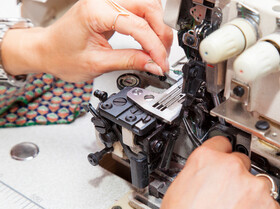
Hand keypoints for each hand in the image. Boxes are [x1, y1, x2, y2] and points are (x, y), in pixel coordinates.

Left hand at [2, 0, 172, 81]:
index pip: (137, 25)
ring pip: (147, 6)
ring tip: (159, 50)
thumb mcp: (98, 64)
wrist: (47, 51)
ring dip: (158, 28)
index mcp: (95, 11)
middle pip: (148, 7)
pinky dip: (150, 26)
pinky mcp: (111, 7)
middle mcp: (102, 0)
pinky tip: (151, 41)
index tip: (161, 63)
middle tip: (164, 56)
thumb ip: (130, 61)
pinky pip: (139, 11)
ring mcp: (107, 1)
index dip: (154, 46)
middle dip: (161, 33)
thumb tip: (154, 64)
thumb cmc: (62, 56)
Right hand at [153, 136, 279, 208]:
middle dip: (236, 175)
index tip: (225, 155)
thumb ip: (197, 173)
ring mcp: (252, 185)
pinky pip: (269, 202)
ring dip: (250, 192)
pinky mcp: (269, 206)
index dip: (221, 152)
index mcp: (206, 159)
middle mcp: (230, 167)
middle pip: (241, 160)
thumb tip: (205, 173)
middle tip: (226, 194)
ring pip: (257, 181)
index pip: (221, 142)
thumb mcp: (178, 189)